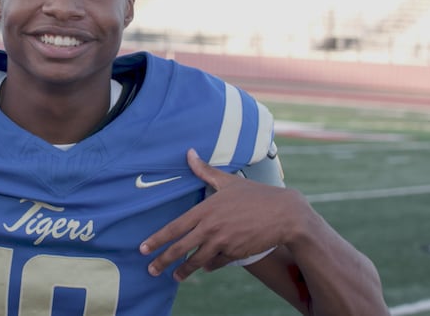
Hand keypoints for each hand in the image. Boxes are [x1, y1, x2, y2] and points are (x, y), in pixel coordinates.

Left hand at [140, 148, 307, 280]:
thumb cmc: (256, 195)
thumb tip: (189, 153)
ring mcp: (223, 243)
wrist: (285, 214)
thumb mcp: (228, 181)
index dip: (157, 239)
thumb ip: (205, 171)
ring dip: (185, 270)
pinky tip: (205, 266)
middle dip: (163, 261)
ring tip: (176, 276)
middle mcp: (211, 228)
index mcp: (205, 210)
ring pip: (197, 260)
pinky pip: (216, 263)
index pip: (175, 227)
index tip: (144, 248)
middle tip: (151, 270)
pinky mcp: (235, 253)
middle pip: (180, 249)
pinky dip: (210, 265)